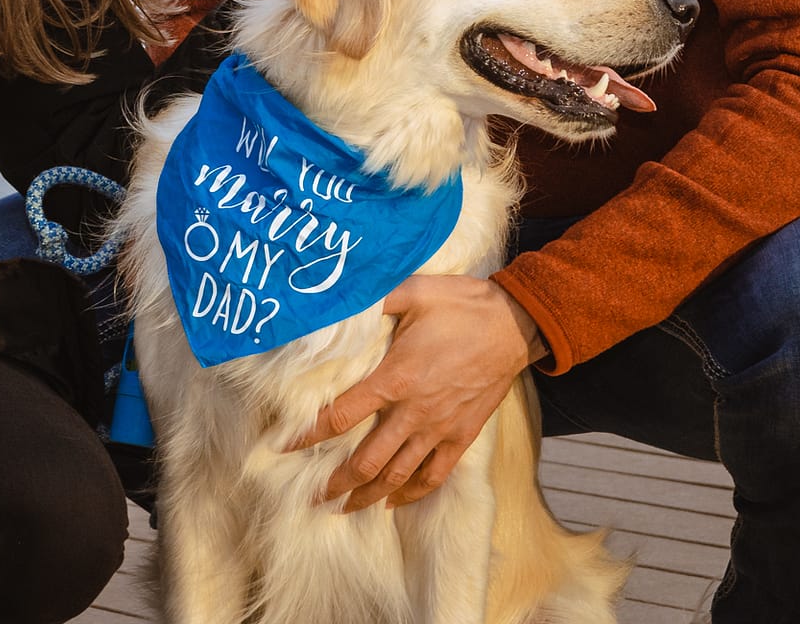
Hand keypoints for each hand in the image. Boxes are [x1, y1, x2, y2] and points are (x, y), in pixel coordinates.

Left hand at [285, 274, 542, 511]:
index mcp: (395, 378)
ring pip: (396, 476)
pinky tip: (393, 501)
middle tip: (312, 495)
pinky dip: (411, 493)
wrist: (514, 326)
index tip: (286, 446)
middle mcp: (414, 412)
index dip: (310, 434)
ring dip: (367, 495)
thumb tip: (340, 298)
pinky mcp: (462, 436)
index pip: (342, 415)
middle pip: (366, 460)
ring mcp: (439, 429)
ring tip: (344, 508)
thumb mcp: (413, 291)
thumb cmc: (461, 306)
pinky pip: (433, 475)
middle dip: (336, 482)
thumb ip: (375, 299)